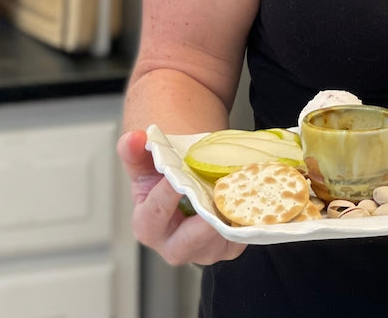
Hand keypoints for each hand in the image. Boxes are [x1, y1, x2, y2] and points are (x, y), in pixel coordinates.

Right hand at [117, 130, 245, 266]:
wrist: (189, 185)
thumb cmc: (165, 176)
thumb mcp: (147, 162)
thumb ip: (134, 150)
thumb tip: (134, 138)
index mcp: (148, 226)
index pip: (153, 215)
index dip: (165, 195)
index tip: (177, 175)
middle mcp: (175, 246)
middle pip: (188, 242)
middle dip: (203, 219)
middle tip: (218, 192)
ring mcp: (205, 250)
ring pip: (219, 239)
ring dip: (231, 213)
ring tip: (239, 186)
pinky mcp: (229, 246)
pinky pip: (241, 234)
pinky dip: (248, 213)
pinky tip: (253, 191)